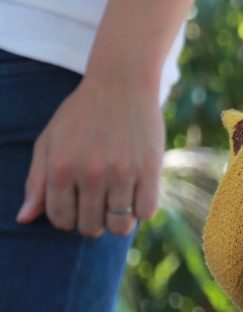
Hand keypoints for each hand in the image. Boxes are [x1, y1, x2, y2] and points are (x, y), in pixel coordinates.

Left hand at [16, 72, 164, 236]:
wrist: (121, 84)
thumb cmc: (81, 114)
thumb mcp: (50, 142)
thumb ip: (36, 182)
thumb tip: (23, 219)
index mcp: (61, 168)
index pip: (60, 218)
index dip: (67, 219)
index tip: (76, 206)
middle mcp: (91, 173)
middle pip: (91, 227)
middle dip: (92, 222)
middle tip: (98, 204)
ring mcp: (122, 173)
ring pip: (120, 226)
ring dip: (117, 221)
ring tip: (117, 203)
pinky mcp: (150, 170)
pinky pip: (146, 212)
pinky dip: (141, 210)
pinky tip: (136, 194)